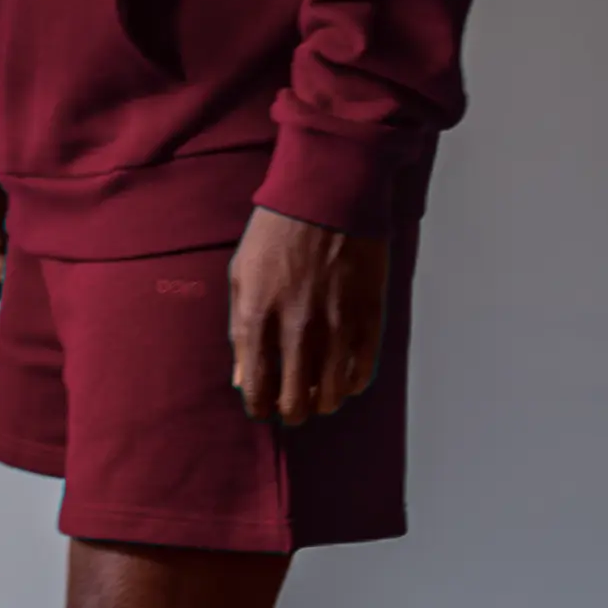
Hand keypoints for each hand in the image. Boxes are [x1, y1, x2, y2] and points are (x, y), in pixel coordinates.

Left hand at [228, 206, 389, 425]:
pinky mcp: (368, 317)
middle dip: (291, 412)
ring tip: (320, 396)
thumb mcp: (241, 274)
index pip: (257, 388)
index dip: (260, 408)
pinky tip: (345, 380)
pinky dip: (353, 383)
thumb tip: (243, 379)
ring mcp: (336, 325)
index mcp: (259, 317)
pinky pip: (363, 371)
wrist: (328, 196)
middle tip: (292, 407)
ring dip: (323, 403)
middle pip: (295, 400)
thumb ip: (240, 331)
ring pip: (332, 394)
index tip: (263, 408)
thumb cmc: (278, 232)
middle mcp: (297, 328)